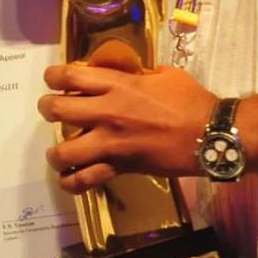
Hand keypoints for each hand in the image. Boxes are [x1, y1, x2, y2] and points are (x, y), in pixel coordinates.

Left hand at [39, 63, 215, 190]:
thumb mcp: (162, 74)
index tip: (52, 79)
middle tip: (51, 110)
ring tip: (58, 150)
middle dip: (47, 108)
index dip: (53, 76)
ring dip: (56, 151)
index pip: (70, 76)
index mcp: (117, 84)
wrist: (211, 134)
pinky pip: (86, 179)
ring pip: (65, 150)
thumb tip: (127, 75)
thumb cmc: (190, 100)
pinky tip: (70, 178)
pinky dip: (72, 182)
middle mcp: (107, 111)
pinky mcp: (121, 167)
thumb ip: (138, 75)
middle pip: (58, 109)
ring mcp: (112, 142)